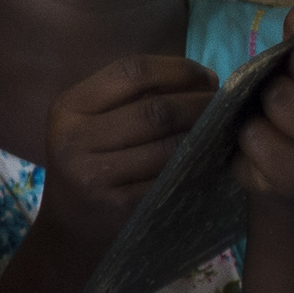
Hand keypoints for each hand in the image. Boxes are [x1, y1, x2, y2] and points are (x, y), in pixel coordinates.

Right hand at [22, 52, 219, 257]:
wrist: (72, 223)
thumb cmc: (93, 160)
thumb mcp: (93, 121)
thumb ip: (133, 95)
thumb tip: (204, 79)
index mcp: (69, 108)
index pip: (132, 72)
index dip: (179, 69)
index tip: (208, 78)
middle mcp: (73, 139)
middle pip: (156, 110)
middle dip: (201, 104)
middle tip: (224, 107)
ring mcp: (93, 176)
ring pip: (169, 146)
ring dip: (206, 136)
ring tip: (222, 130)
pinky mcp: (117, 205)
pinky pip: (171, 178)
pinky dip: (198, 165)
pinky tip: (210, 159)